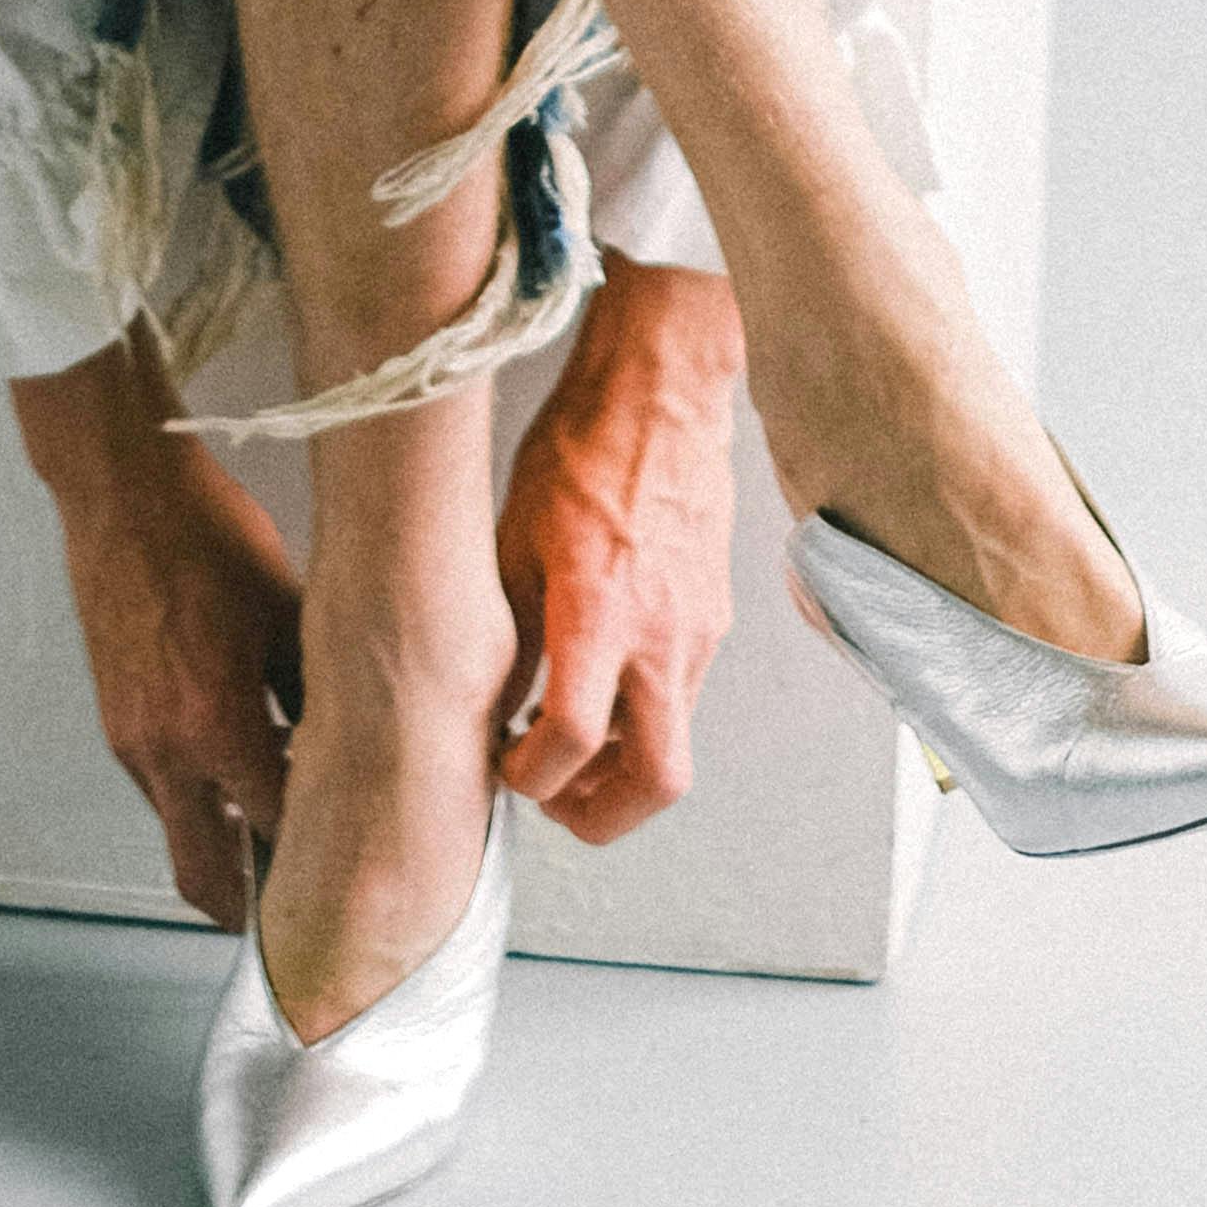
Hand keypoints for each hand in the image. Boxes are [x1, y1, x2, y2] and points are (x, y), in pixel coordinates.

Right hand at [13, 332, 304, 927]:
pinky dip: (199, 803)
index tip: (346, 880)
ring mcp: (131, 740)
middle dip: (249, 908)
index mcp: (216, 724)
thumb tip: (365, 740)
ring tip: (280, 838)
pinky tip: (240, 773)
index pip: (273, 834)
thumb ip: (320, 692)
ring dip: (224, 847)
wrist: (122, 495)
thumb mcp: (289, 611)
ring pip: (180, 833)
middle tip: (295, 917)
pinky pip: (160, 791)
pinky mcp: (115, 722)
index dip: (313, 866)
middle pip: (204, 874)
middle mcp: (164, 749)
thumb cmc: (207, 536)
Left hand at [495, 251, 743, 844]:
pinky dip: (640, 717)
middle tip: (551, 801)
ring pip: (674, 745)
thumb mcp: (512, 541)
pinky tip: (596, 687)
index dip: (529, 780)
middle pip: (657, 783)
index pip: (568, 743)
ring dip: (618, 768)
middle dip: (600, 816)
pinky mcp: (713, 618)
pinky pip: (682, 696)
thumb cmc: (581, 448)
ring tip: (563, 746)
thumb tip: (493, 709)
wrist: (661, 390)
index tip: (505, 770)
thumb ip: (510, 638)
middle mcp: (662, 635)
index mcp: (601, 613)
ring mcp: (698, 631)